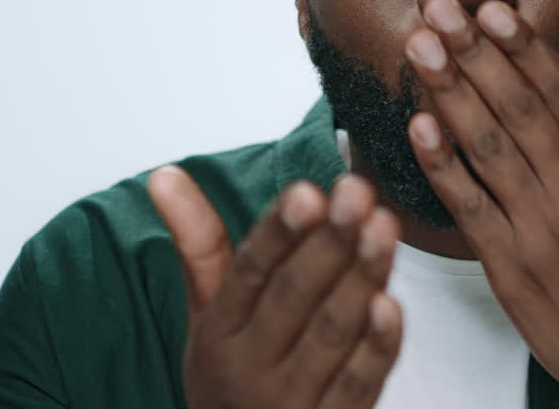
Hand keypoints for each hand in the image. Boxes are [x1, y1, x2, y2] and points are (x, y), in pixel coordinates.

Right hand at [147, 169, 402, 408]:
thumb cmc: (232, 378)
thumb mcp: (208, 315)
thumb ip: (199, 243)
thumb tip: (165, 174)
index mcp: (218, 330)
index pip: (247, 271)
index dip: (278, 231)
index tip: (306, 191)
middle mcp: (250, 366)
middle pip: (292, 296)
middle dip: (328, 240)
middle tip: (357, 192)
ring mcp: (292, 400)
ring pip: (330, 332)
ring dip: (360, 276)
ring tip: (384, 226)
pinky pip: (358, 384)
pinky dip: (377, 346)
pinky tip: (393, 304)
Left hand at [403, 0, 558, 408]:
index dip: (525, 48)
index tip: (493, 7)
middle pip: (518, 109)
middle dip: (475, 52)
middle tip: (439, 5)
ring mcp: (541, 234)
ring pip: (488, 149)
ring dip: (448, 92)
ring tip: (419, 46)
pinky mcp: (510, 271)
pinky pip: (468, 208)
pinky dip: (442, 165)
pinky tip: (416, 125)